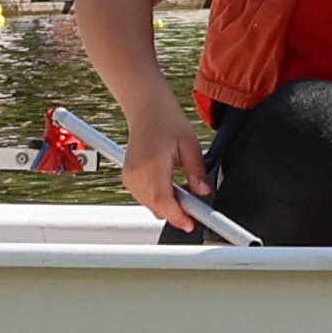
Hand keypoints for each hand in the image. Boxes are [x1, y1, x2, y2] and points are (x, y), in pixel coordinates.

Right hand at [127, 113, 212, 233]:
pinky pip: (145, 198)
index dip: (178, 217)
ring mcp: (129, 178)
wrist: (146, 108)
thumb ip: (197, 172)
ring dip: (168, 202)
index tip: (190, 224)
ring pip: (152, 205)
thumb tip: (203, 192)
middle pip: (158, 207)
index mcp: (151, 166)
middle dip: (177, 209)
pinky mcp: (128, 179)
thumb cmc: (166, 120)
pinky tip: (169, 182)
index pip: (163, 202)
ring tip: (181, 182)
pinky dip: (159, 196)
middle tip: (195, 198)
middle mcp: (136, 175)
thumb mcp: (190, 143)